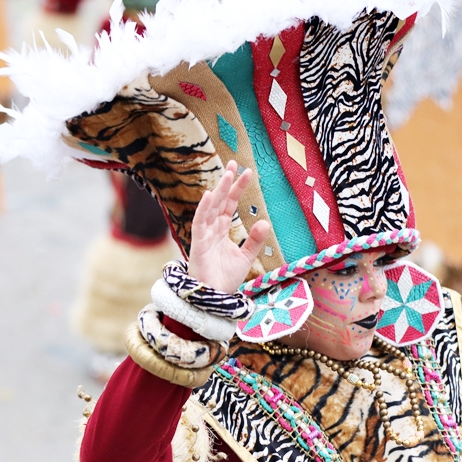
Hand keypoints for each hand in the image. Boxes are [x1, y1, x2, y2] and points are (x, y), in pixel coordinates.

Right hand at [188, 161, 269, 292]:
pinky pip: (199, 223)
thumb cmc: (225, 279)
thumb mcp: (246, 257)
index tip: (247, 172)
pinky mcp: (198, 244)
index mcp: (221, 231)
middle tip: (234, 163)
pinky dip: (203, 209)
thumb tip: (264, 221)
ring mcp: (203, 236)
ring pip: (210, 208)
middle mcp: (211, 230)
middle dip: (227, 183)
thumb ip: (255, 240)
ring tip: (227, 173)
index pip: (229, 205)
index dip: (237, 189)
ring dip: (219, 190)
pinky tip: (210, 195)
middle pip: (220, 201)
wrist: (214, 299)